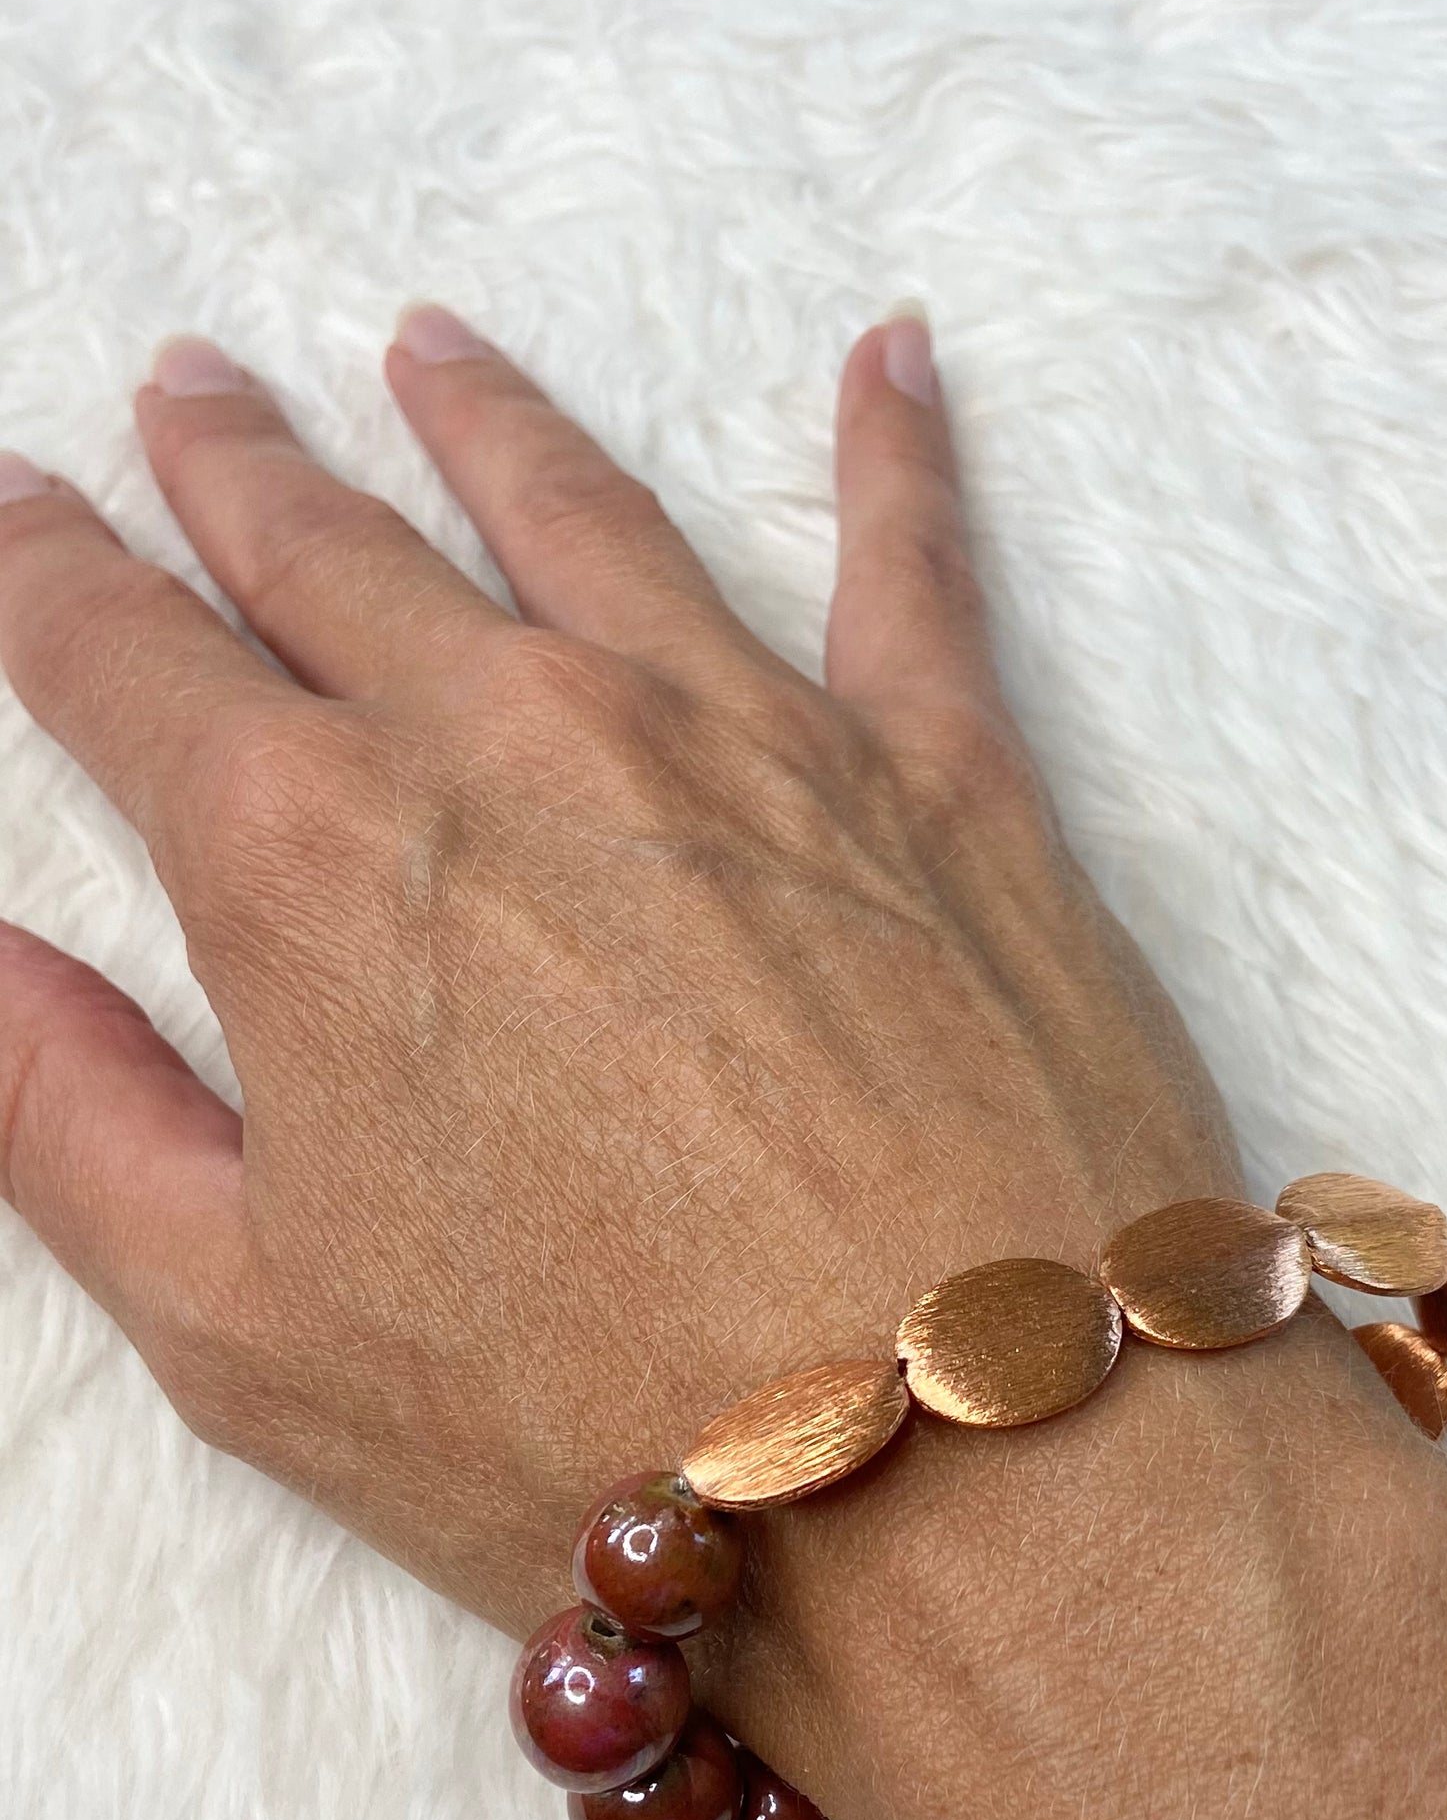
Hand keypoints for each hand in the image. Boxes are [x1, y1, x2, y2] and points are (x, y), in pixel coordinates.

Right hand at [0, 309, 1240, 1644]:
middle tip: (195, 387)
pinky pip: (915, 565)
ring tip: (431, 348)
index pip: (127, 664)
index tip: (16, 512)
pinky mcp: (949, 781)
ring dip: (490, 424)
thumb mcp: (244, 1329)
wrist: (977, 1470)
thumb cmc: (600, 1429)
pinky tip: (888, 354)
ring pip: (583, 518)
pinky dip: (899, 449)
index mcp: (315, 865)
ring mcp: (748, 737)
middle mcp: (523, 741)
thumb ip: (68, 1118)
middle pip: (341, 557)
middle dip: (246, 470)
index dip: (48, 579)